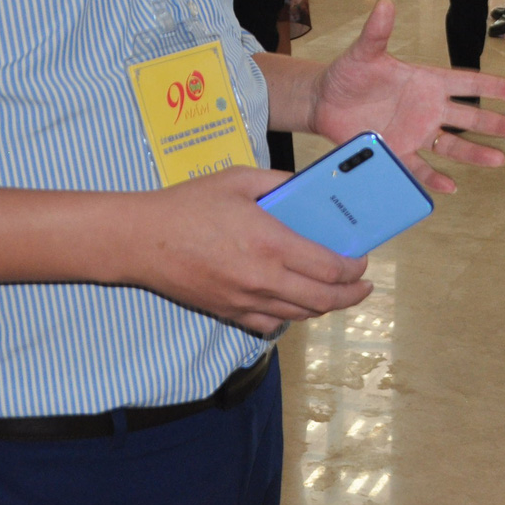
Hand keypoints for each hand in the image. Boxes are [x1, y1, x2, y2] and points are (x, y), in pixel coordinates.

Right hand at [123, 166, 371, 337]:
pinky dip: (291, 317)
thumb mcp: (239, 179)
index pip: (330, 268)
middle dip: (352, 295)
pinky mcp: (228, 312)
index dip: (354, 269)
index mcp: (271, 243)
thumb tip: (308, 187)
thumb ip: (279, 182)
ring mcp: (245, 301)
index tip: (363, 262)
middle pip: (323, 300)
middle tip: (363, 286)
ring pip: (300, 315)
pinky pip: (270, 325)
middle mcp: (263, 278)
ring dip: (325, 307)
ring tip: (337, 293)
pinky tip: (296, 303)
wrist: (141, 240)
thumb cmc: (189, 205)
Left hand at [308, 0, 504, 192]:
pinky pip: (418, 168)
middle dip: (497, 124)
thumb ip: (377, 33)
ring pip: (452, 145)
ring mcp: (415, 132)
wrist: (324, 101)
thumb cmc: (348, 73)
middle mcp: (428, 108)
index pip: (468, 84)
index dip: (495, 88)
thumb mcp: (364, 52)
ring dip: (475, 153)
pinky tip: (450, 186)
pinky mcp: (397, 152)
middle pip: (469, 117)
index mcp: (427, 81)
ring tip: (499, 160)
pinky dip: (433, 178)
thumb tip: (385, 4)